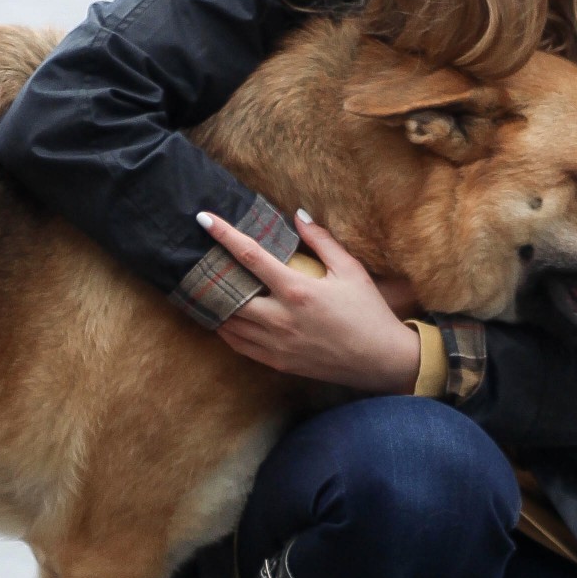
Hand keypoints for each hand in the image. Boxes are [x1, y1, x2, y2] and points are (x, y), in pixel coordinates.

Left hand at [198, 209, 421, 391]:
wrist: (380, 361)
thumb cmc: (368, 313)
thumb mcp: (351, 270)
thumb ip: (321, 241)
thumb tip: (298, 215)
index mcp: (297, 290)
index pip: (250, 256)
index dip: (223, 235)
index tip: (204, 219)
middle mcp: (280, 318)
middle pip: (228, 292)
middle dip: (208, 273)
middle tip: (195, 257)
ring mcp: (275, 344)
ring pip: (227, 323)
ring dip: (212, 303)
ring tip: (201, 286)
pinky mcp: (276, 362)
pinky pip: (238, 345)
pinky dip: (225, 329)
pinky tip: (221, 317)